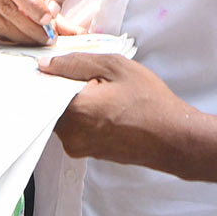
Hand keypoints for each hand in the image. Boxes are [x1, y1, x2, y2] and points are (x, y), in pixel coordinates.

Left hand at [39, 53, 195, 166]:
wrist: (174, 138)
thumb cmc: (150, 101)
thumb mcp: (115, 67)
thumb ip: (76, 63)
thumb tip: (46, 65)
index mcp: (75, 111)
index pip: (43, 89)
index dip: (49, 73)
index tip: (59, 64)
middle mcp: (70, 134)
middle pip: (51, 103)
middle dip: (63, 86)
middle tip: (87, 74)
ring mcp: (79, 146)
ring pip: (63, 116)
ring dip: (75, 100)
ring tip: (101, 89)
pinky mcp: (88, 152)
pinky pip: (75, 127)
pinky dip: (84, 114)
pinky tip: (106, 104)